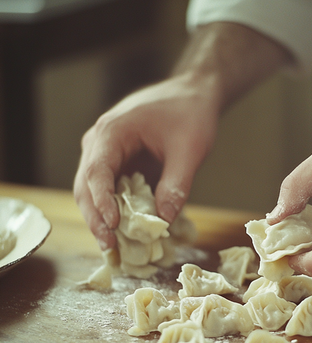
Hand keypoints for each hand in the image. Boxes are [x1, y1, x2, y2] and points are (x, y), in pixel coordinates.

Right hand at [74, 22, 291, 250]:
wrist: (193, 94)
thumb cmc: (190, 114)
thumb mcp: (189, 150)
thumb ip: (176, 185)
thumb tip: (163, 222)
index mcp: (112, 132)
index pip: (96, 172)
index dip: (102, 202)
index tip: (112, 227)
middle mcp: (101, 143)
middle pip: (86, 186)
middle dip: (97, 218)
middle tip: (111, 247)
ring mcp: (107, 153)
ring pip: (94, 192)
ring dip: (103, 219)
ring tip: (116, 247)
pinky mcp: (118, 163)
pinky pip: (111, 190)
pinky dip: (116, 211)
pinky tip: (127, 231)